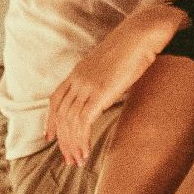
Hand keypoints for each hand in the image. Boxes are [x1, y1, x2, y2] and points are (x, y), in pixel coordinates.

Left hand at [47, 3, 184, 164]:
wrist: (142, 33)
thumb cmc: (134, 46)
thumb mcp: (111, 63)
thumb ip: (103, 77)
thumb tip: (107, 88)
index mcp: (79, 71)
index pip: (56, 100)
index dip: (50, 120)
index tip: (50, 138)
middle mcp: (78, 79)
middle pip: (61, 115)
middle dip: (63, 140)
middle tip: (69, 160)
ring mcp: (88, 85)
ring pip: (70, 121)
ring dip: (73, 144)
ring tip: (79, 161)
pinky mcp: (100, 92)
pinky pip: (83, 121)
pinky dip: (82, 140)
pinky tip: (87, 151)